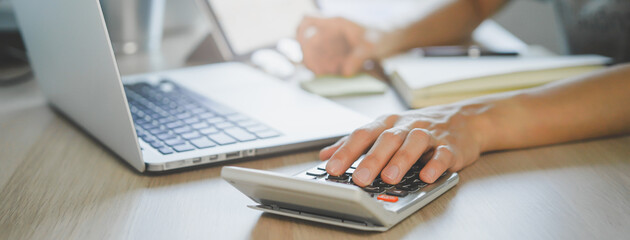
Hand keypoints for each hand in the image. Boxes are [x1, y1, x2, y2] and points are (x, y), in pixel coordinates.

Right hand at [297, 16, 379, 76]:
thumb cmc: (381, 38)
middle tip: (317, 71)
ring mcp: (332, 43)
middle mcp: (330, 32)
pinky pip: (323, 62)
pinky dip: (325, 69)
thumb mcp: (371, 46)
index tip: (304, 48)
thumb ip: (358, 57)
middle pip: (308, 43)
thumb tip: (345, 71)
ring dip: (317, 65)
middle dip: (309, 58)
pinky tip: (335, 73)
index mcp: (335, 24)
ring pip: (314, 54)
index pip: (308, 21)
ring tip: (327, 74)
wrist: (391, 41)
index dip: (300, 34)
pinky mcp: (336, 54)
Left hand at [319, 103, 489, 185]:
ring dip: (401, 160)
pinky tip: (426, 176)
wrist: (461, 120)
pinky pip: (442, 154)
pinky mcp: (450, 146)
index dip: (346, 151)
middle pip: (386, 139)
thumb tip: (325, 155)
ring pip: (414, 143)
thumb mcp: (383, 130)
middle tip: (359, 178)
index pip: (362, 134)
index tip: (332, 168)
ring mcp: (429, 134)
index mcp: (386, 123)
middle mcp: (405, 126)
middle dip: (371, 159)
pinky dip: (435, 165)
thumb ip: (354, 143)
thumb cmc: (415, 128)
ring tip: (390, 177)